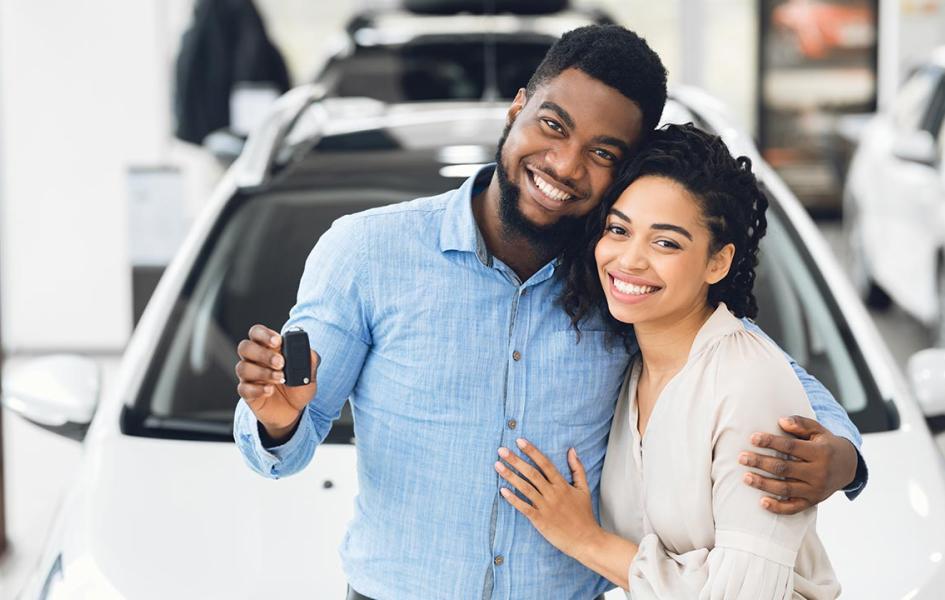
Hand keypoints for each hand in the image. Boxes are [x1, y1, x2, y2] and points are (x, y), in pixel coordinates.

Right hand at [235, 324, 319, 441]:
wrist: (294, 411)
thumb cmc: (298, 387)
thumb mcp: (309, 373)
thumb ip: (310, 360)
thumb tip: (309, 352)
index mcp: (268, 348)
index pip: (257, 333)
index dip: (263, 334)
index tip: (278, 341)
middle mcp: (255, 360)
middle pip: (245, 347)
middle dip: (263, 353)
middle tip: (281, 363)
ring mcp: (249, 377)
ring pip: (243, 367)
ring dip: (262, 372)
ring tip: (280, 378)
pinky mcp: (247, 393)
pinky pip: (243, 388)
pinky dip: (257, 389)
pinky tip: (270, 390)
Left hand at [495, 439, 601, 556]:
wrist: (586, 540)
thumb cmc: (584, 514)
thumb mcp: (584, 489)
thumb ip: (577, 469)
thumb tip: (572, 450)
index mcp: (562, 485)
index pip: (545, 463)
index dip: (532, 451)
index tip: (519, 441)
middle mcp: (553, 494)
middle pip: (532, 473)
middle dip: (515, 460)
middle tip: (501, 450)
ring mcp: (546, 507)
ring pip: (525, 488)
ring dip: (510, 476)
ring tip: (497, 466)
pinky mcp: (540, 520)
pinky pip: (524, 507)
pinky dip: (513, 499)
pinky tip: (502, 491)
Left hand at [739, 415, 857, 514]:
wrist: (849, 467)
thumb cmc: (826, 445)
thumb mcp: (818, 430)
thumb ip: (801, 424)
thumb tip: (781, 421)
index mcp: (820, 452)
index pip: (790, 446)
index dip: (771, 442)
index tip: (753, 438)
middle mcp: (819, 473)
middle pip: (784, 468)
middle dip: (761, 463)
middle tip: (742, 458)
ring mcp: (815, 490)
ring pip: (786, 488)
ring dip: (763, 484)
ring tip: (745, 477)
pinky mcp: (812, 502)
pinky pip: (794, 508)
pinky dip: (778, 507)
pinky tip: (762, 502)